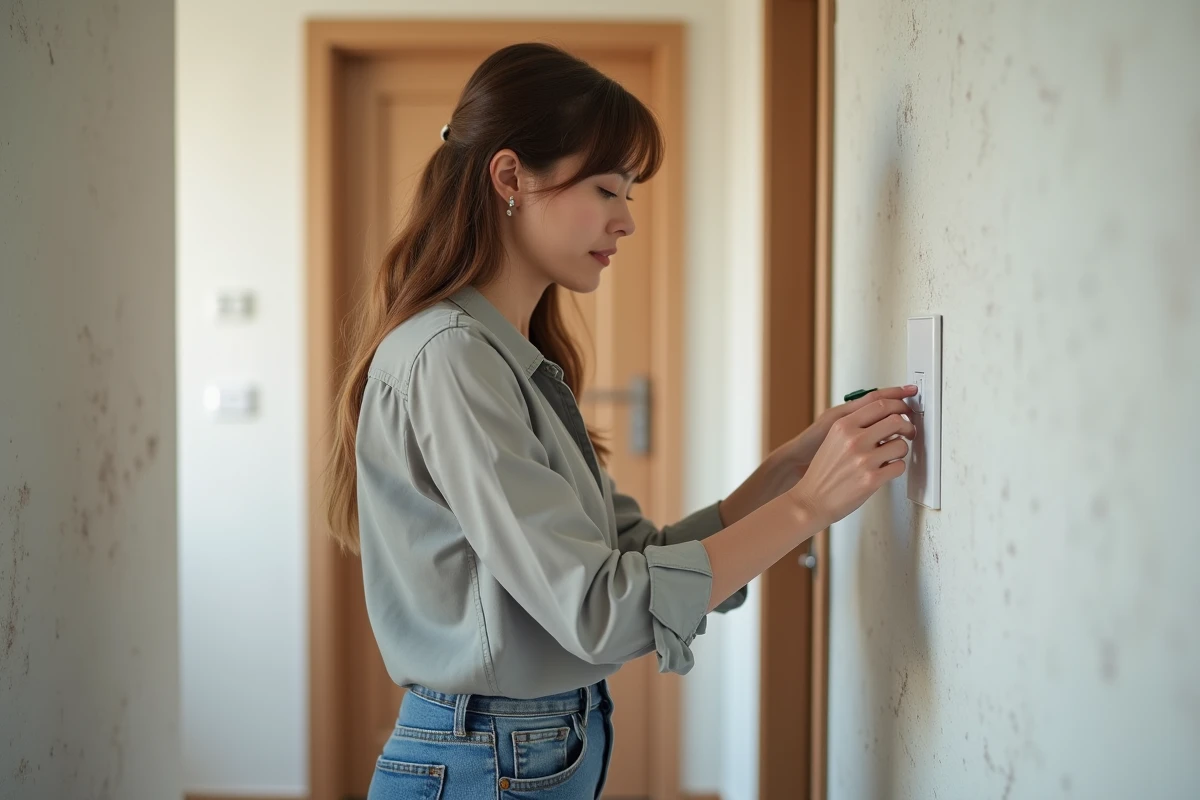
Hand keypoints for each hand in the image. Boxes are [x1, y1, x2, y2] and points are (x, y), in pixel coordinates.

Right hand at [769, 385, 918, 475]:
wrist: (811, 499)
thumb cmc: (823, 472)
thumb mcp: (833, 439)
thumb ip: (856, 426)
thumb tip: (884, 417)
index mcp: (843, 426)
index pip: (879, 404)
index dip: (898, 404)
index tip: (906, 408)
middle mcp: (854, 440)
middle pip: (896, 420)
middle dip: (907, 426)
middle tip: (908, 431)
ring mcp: (864, 460)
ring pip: (901, 445)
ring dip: (901, 450)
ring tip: (891, 455)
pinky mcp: (872, 479)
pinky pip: (899, 466)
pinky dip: (897, 468)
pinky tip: (887, 469)